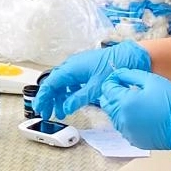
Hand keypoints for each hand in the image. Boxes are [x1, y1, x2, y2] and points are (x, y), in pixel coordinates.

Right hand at [34, 41, 150, 119]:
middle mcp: (71, 65)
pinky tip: (71, 100)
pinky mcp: (84, 68)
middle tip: (48, 114)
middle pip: (53, 84)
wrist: (130, 56)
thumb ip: (78, 98)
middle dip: (49, 100)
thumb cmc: (114, 67)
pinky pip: (70, 80)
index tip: (40, 109)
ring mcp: (77, 66)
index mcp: (71, 69)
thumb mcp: (96, 88)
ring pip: (61, 83)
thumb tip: (66, 108)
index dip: (43, 98)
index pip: (49, 84)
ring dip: (59, 97)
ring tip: (62, 112)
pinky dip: (68, 92)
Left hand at [98, 68, 170, 149]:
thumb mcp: (152, 80)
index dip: (113, 80)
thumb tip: (118, 74)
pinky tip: (142, 115)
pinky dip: (128, 120)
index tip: (121, 78)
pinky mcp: (133, 140)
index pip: (106, 88)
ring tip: (138, 102)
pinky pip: (123, 127)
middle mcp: (121, 118)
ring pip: (114, 115)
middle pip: (106, 103)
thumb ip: (130, 75)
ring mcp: (126, 131)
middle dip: (113, 94)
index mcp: (124, 102)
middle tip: (128, 89)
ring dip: (120, 107)